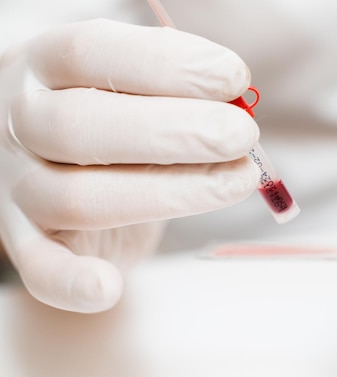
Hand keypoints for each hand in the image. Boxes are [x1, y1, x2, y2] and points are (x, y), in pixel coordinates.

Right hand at [0, 19, 258, 312]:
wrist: (69, 160)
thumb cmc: (119, 114)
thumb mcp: (141, 85)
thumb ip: (178, 88)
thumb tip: (238, 102)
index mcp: (46, 65)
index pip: (92, 53)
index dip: (168, 65)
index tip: (235, 78)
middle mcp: (21, 121)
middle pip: (79, 126)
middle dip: (175, 132)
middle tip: (242, 135)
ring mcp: (19, 184)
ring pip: (75, 197)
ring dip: (167, 195)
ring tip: (237, 182)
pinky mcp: (28, 239)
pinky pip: (37, 267)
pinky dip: (69, 283)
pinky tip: (108, 290)